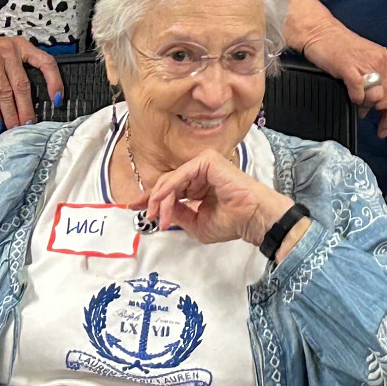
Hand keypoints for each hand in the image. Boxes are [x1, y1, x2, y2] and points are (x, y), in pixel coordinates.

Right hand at [0, 31, 63, 130]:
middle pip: (23, 84)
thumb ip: (17, 67)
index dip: (54, 81)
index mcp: (20, 46)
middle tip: (30, 125)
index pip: (45, 62)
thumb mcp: (3, 51)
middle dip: (27, 108)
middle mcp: (8, 50)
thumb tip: (30, 98)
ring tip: (14, 127)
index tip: (57, 99)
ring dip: (11, 113)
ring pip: (5, 91)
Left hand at [143, 148, 298, 249]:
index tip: (135, 207)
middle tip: (148, 216)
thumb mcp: (197, 224)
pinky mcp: (207, 161)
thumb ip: (179, 215)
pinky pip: (180, 174)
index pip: (171, 189)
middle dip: (153, 200)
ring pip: (171, 180)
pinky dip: (168, 188)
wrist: (251, 218)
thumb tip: (162, 211)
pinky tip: (160, 200)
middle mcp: (200, 174)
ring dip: (161, 199)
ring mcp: (204, 165)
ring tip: (157, 216)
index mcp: (199, 187)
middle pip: (168, 183)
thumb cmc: (232, 222)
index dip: (153, 198)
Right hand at [300, 23, 386, 137]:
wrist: (322, 34)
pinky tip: (350, 93)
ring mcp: (368, 64)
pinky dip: (354, 98)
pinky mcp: (350, 67)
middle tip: (363, 108)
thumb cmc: (346, 52)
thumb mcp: (372, 71)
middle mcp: (385, 62)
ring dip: (364, 104)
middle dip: (374, 110)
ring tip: (356, 96)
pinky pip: (358, 94)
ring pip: (375, 100)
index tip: (386, 131)